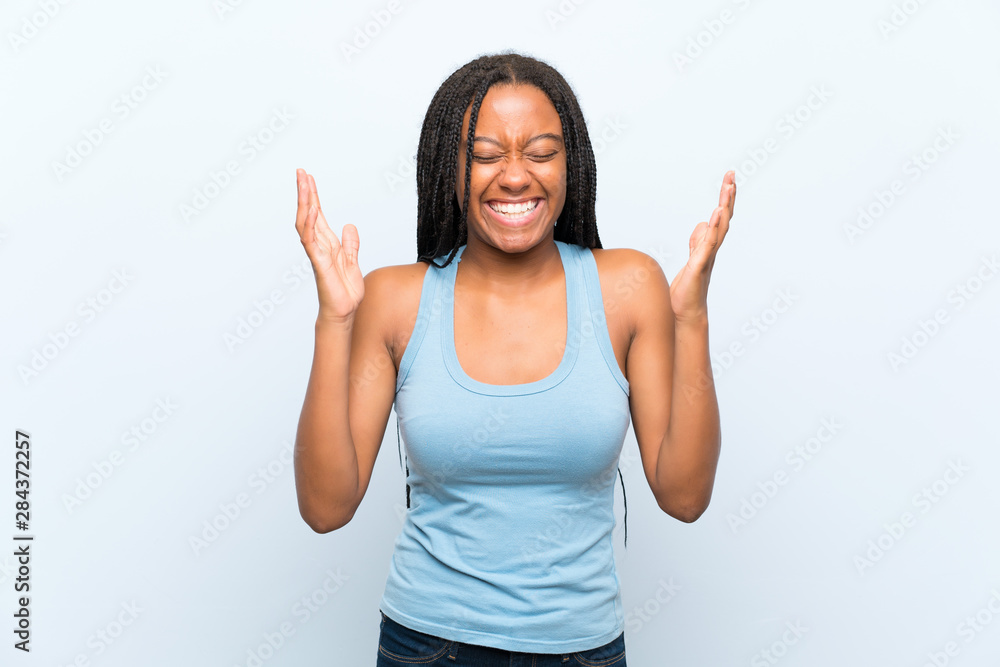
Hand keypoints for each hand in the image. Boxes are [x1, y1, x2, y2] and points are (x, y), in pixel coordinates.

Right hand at [294, 168, 363, 322]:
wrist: (344, 312)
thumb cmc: (345, 292)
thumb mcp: (353, 262)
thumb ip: (351, 245)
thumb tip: (349, 226)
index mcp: (327, 243)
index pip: (317, 214)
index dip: (313, 196)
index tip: (308, 177)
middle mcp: (319, 245)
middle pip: (308, 214)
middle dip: (305, 192)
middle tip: (301, 172)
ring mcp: (317, 253)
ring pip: (306, 223)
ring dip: (305, 203)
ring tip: (303, 184)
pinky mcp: (319, 264)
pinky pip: (311, 242)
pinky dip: (310, 226)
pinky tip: (310, 211)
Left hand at [669, 170, 734, 323]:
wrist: (686, 312)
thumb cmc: (688, 289)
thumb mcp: (692, 259)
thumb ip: (698, 242)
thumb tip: (703, 225)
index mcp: (708, 246)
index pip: (719, 218)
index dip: (725, 199)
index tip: (729, 179)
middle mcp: (711, 249)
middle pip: (724, 218)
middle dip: (728, 196)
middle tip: (731, 175)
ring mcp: (707, 257)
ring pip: (719, 228)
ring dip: (724, 207)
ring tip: (728, 187)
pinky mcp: (699, 266)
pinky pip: (708, 244)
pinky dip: (713, 229)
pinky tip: (716, 214)